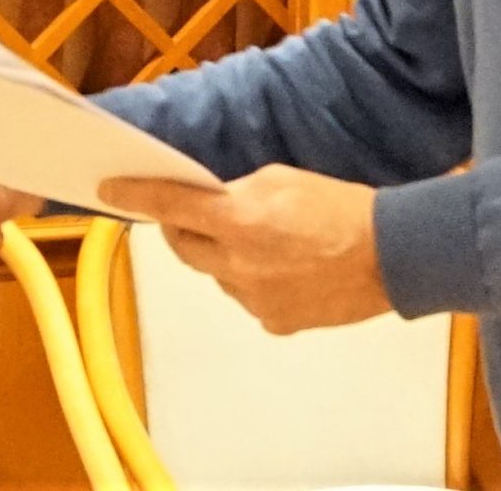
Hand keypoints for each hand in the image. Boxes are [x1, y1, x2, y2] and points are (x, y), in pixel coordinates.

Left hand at [101, 165, 388, 334]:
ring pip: (217, 275)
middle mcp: (237, 265)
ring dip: (225, 256)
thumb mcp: (281, 180)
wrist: (390, 255)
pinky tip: (286, 267)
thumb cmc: (340, 208)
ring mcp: (253, 299)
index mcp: (238, 221)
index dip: (135, 197)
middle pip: (184, 248)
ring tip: (268, 241)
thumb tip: (210, 202)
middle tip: (195, 214)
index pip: (170, 207)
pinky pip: (247, 297)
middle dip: (183, 229)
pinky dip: (254, 280)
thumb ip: (236, 192)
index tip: (110, 191)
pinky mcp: (274, 322)